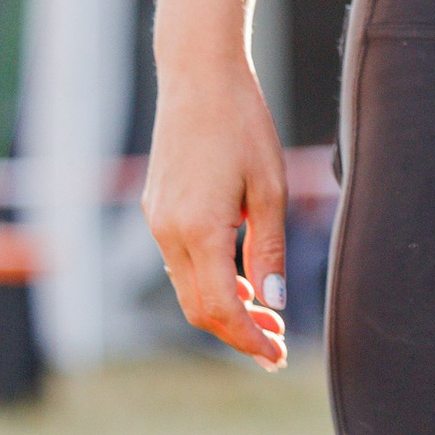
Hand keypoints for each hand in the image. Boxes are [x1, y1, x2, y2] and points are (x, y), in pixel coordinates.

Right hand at [143, 60, 290, 366]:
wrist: (199, 78)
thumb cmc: (243, 126)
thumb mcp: (270, 191)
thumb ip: (270, 252)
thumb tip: (274, 303)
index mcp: (199, 229)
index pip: (221, 308)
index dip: (250, 339)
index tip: (278, 356)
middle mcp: (168, 231)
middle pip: (198, 308)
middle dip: (238, 333)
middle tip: (278, 347)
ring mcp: (157, 220)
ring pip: (186, 289)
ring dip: (224, 309)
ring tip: (267, 318)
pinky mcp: (156, 209)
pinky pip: (179, 263)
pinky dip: (208, 283)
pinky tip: (240, 282)